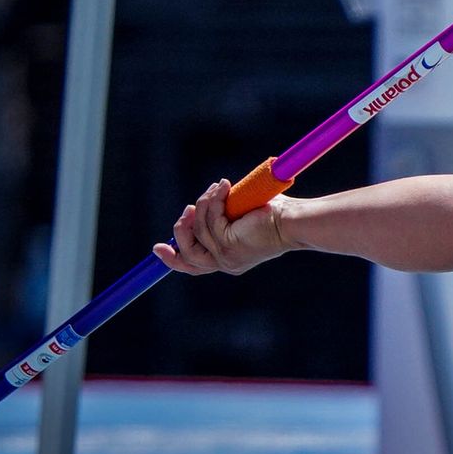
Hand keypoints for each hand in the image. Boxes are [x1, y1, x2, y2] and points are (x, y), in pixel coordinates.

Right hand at [152, 179, 293, 274]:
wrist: (295, 221)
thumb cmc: (277, 214)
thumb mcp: (243, 216)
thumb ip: (223, 215)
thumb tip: (202, 204)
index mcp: (229, 259)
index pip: (193, 266)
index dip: (172, 258)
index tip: (157, 247)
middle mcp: (226, 263)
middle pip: (187, 254)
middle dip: (182, 228)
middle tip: (190, 208)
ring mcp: (226, 256)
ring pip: (198, 229)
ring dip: (205, 203)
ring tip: (220, 187)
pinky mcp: (229, 243)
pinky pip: (210, 219)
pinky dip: (215, 200)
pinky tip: (226, 187)